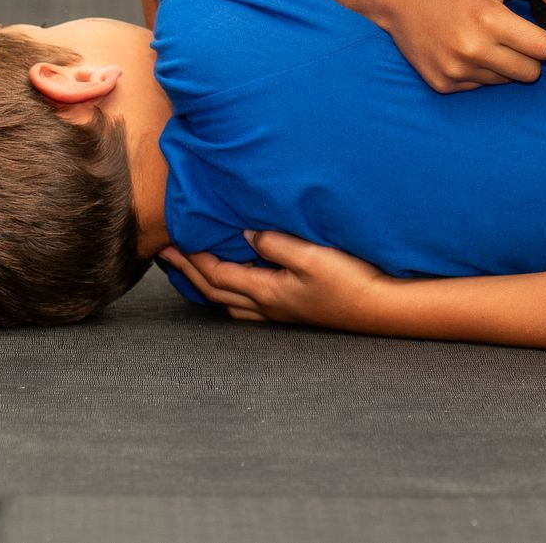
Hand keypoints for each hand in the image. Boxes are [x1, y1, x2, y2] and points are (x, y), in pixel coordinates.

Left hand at [164, 231, 391, 331]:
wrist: (379, 308)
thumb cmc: (349, 280)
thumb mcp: (311, 256)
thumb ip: (275, 244)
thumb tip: (244, 234)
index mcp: (266, 291)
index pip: (217, 273)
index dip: (191, 257)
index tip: (170, 241)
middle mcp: (267, 306)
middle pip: (215, 290)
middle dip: (187, 271)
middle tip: (165, 254)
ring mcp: (279, 312)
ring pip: (228, 301)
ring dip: (204, 284)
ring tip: (189, 271)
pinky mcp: (292, 311)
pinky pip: (245, 305)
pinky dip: (227, 293)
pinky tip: (232, 287)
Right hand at [372, 0, 545, 91]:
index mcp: (489, 19)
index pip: (543, 49)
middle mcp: (472, 50)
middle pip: (529, 73)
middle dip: (534, 56)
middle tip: (524, 38)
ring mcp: (455, 71)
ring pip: (505, 81)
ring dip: (507, 64)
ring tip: (489, 39)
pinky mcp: (443, 84)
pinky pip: (480, 86)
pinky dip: (482, 71)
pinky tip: (467, 49)